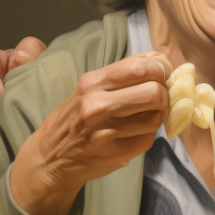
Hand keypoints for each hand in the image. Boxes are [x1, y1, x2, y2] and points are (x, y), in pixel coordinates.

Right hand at [10, 52, 172, 214]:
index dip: (162, 70)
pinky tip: (133, 134)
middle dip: (164, 95)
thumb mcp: (90, 86)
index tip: (163, 76)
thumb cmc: (76, 116)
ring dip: (156, 117)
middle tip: (158, 100)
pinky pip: (149, 139)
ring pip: (156, 118)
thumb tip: (159, 58)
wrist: (50, 156)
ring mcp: (106, 131)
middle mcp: (97, 105)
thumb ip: (124, 71)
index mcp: (94, 82)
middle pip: (155, 92)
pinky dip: (147, 135)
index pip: (144, 67)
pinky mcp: (115, 153)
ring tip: (142, 118)